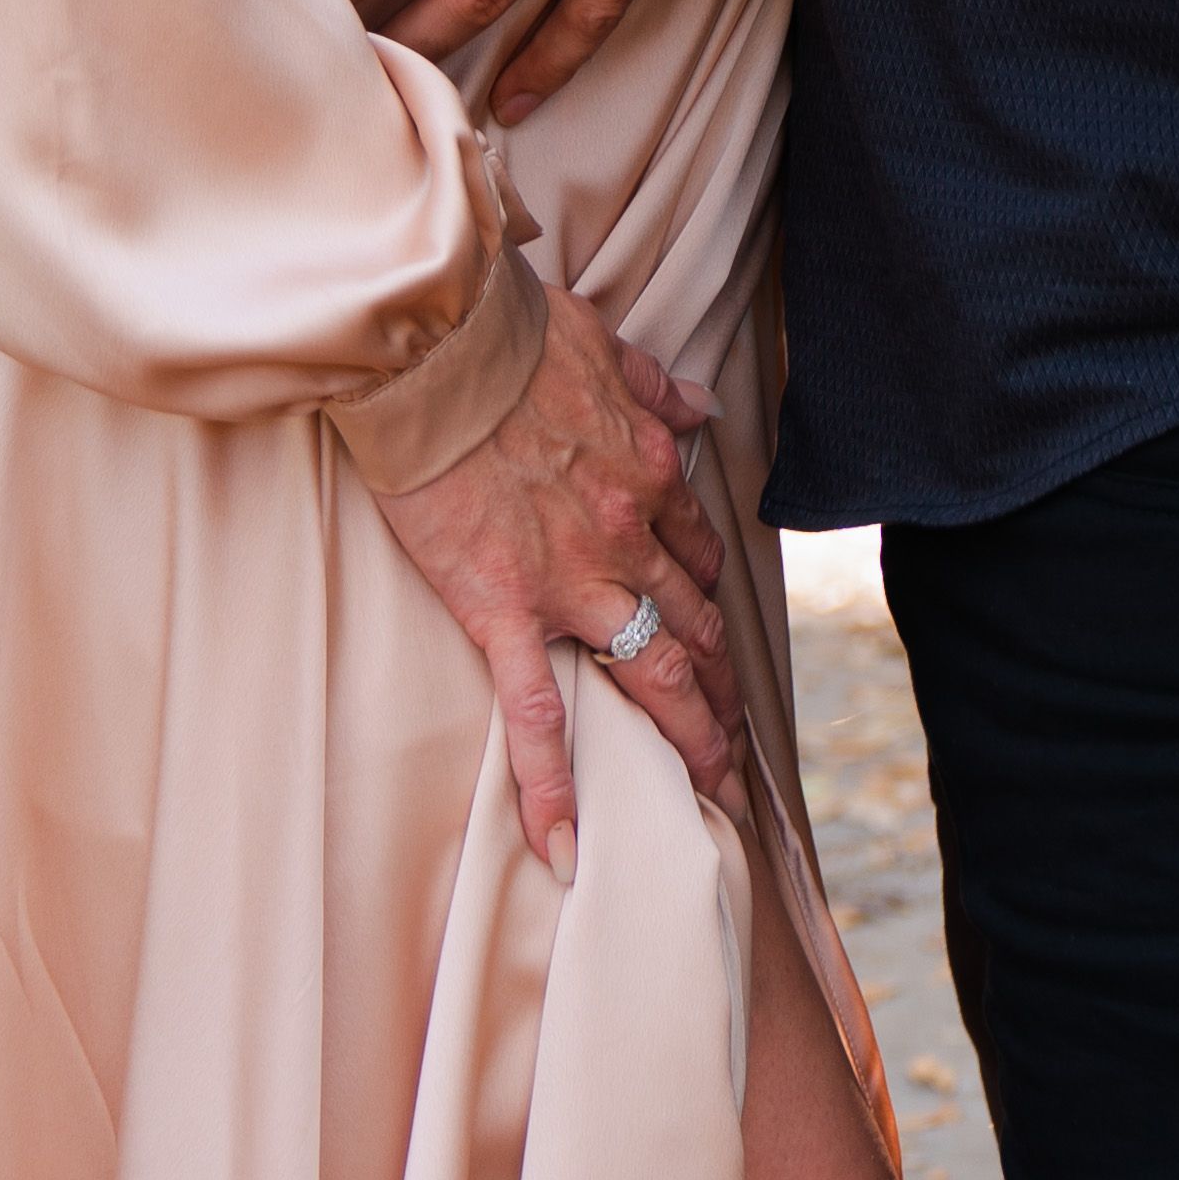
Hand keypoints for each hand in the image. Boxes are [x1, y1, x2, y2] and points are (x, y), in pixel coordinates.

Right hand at [372, 288, 741, 873]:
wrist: (439, 343)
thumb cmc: (509, 332)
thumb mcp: (602, 345)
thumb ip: (653, 386)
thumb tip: (698, 406)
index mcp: (646, 470)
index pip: (695, 552)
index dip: (712, 601)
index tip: (719, 640)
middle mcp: (625, 533)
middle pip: (693, 626)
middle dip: (722, 691)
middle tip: (739, 751)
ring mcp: (569, 578)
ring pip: (650, 672)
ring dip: (688, 738)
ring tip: (710, 799)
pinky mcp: (502, 606)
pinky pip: (534, 712)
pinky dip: (551, 785)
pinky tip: (564, 847)